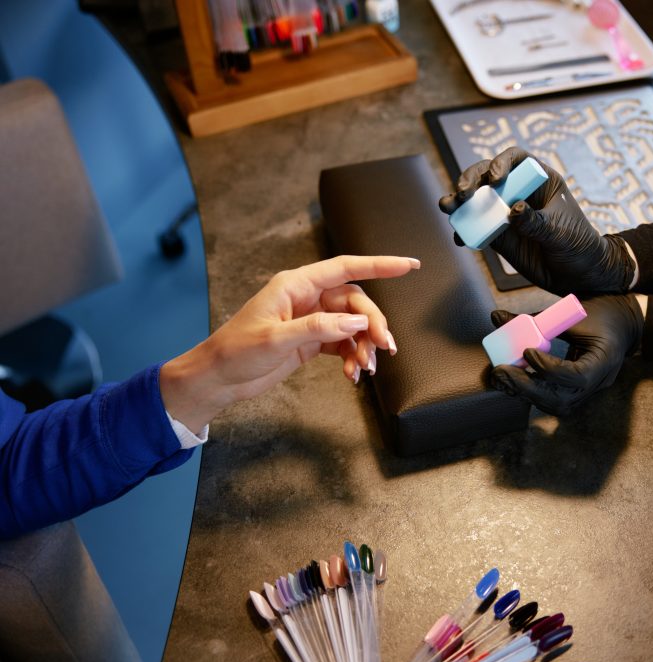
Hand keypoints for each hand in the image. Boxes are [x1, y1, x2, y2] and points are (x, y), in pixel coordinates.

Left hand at [159, 255, 419, 431]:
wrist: (217, 378)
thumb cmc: (235, 352)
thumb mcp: (274, 339)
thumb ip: (317, 328)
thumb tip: (355, 324)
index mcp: (296, 285)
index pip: (346, 268)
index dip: (379, 264)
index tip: (408, 265)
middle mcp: (307, 298)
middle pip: (355, 304)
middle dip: (373, 325)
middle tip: (384, 348)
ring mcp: (310, 320)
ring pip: (352, 326)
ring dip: (364, 346)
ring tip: (366, 368)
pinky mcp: (311, 341)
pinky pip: (343, 344)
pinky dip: (352, 357)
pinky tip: (353, 374)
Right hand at [438, 147, 634, 295]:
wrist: (577, 275)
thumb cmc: (578, 246)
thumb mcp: (561, 232)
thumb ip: (537, 222)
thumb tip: (515, 210)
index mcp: (539, 181)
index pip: (516, 159)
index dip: (501, 162)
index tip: (495, 179)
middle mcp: (518, 192)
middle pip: (487, 175)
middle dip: (471, 179)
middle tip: (463, 194)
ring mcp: (505, 213)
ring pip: (476, 199)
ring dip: (458, 202)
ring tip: (448, 207)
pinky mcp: (497, 235)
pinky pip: (475, 228)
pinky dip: (464, 230)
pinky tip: (460, 238)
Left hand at [489, 294, 642, 415]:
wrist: (624, 324)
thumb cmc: (603, 313)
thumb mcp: (572, 313)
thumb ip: (536, 319)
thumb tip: (497, 317)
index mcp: (605, 359)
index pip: (576, 376)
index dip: (548, 368)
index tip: (527, 351)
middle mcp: (599, 381)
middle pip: (562, 399)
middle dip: (527, 387)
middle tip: (502, 371)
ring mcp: (590, 390)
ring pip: (557, 406)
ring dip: (527, 394)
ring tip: (504, 378)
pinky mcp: (580, 392)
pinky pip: (556, 401)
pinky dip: (534, 394)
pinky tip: (516, 381)